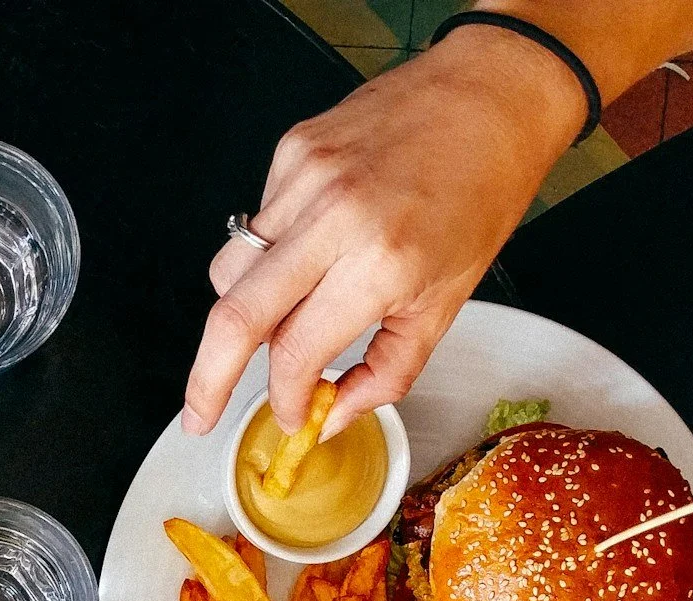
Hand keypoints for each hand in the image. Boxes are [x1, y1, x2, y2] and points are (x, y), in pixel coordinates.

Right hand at [182, 27, 584, 436]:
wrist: (493, 95)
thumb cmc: (482, 192)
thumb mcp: (447, 302)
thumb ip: (387, 371)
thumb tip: (333, 413)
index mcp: (380, 263)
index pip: (295, 353)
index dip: (284, 398)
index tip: (290, 414)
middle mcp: (333, 217)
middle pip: (234, 316)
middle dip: (207, 380)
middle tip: (200, 414)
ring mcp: (305, 176)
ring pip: (231, 271)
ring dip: (242, 313)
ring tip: (281, 317)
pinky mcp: (292, 150)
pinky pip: (255, 224)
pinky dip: (270, 255)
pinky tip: (313, 245)